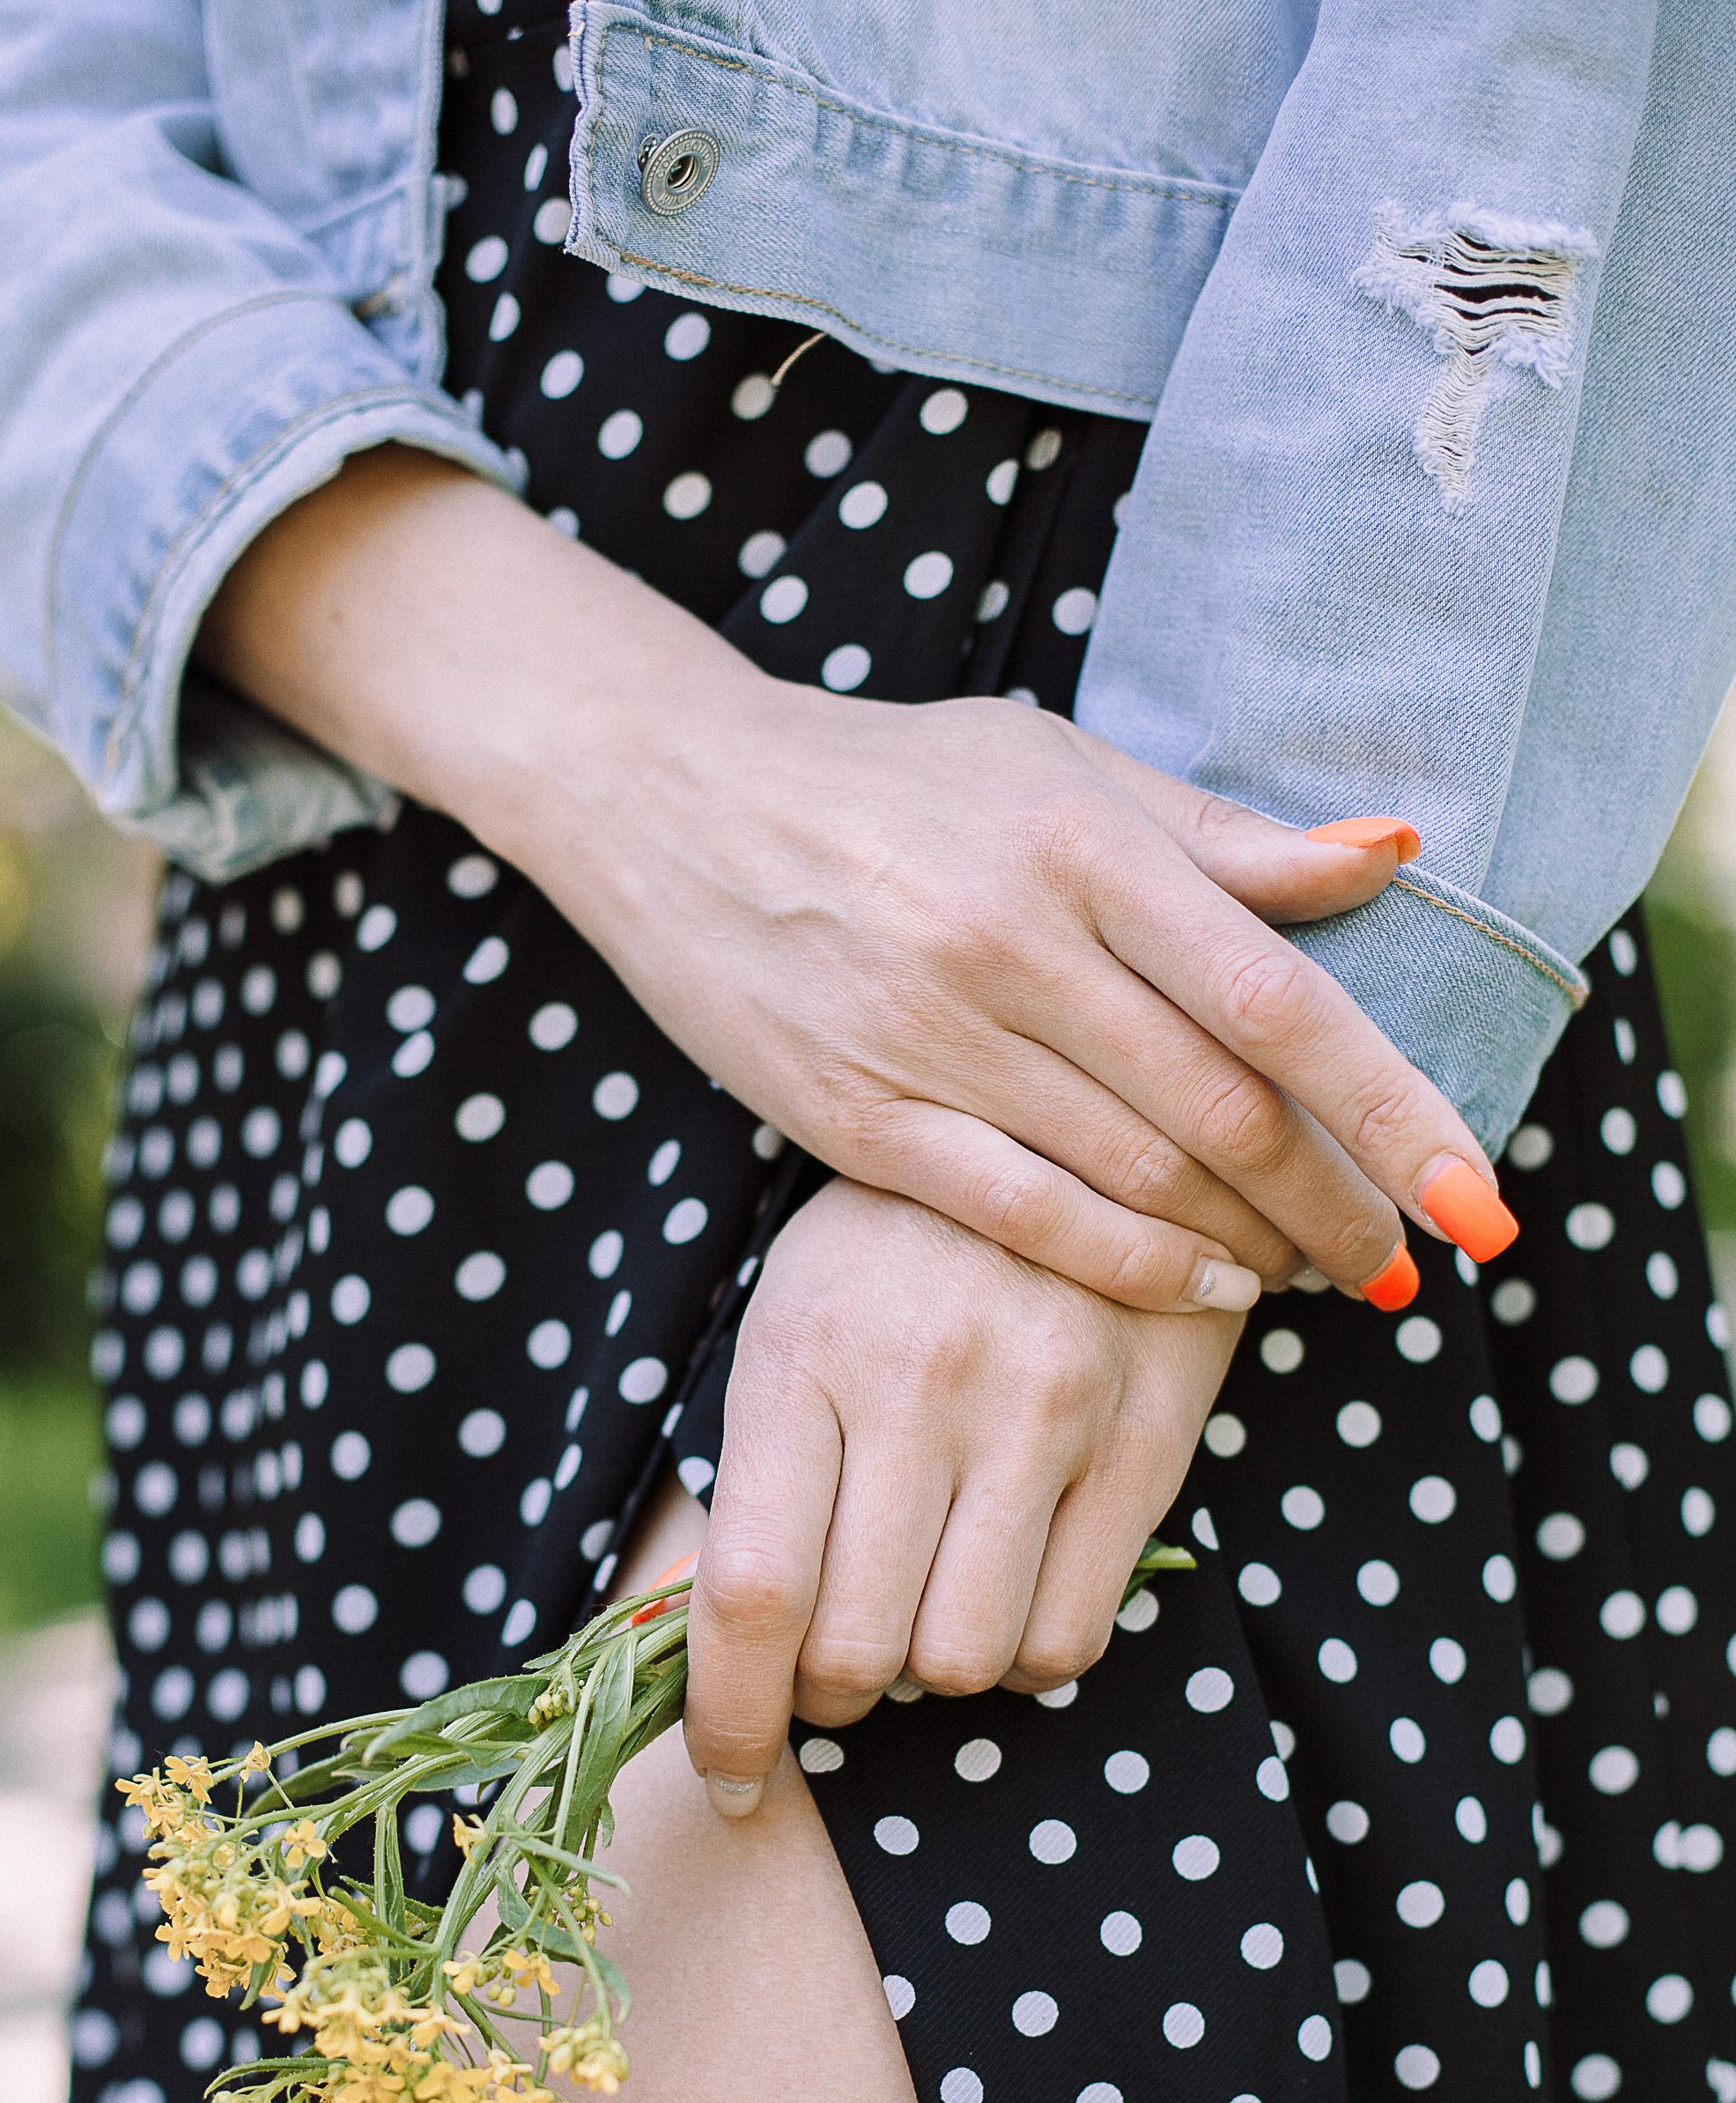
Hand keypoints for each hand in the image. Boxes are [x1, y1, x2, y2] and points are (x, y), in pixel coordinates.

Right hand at [204, 453, 1505, 1310]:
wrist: (673, 799)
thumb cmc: (892, 780)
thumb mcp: (1058, 765)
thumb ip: (1221, 836)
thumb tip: (1390, 859)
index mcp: (1083, 844)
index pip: (1283, 997)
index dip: (1396, 1109)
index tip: (1480, 1197)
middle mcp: (1013, 942)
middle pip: (1224, 1108)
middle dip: (1342, 1203)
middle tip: (1411, 1258)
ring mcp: (929, 1037)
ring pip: (1135, 1172)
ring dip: (1251, 1240)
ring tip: (1322, 1270)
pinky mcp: (855, 1117)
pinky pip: (1023, 1216)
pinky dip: (1129, 1264)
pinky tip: (1202, 1286)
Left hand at [678, 1180, 1241, 1811]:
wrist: (1087, 1134)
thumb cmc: (900, 1252)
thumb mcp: (793, 1326)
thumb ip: (754, 1483)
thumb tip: (702, 1661)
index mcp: (803, 1352)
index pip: (750, 1592)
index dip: (728, 1716)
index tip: (727, 1774)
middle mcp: (923, 1383)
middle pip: (856, 1649)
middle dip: (829, 1693)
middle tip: (834, 1657)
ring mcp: (1043, 1412)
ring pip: (963, 1660)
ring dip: (927, 1674)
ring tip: (923, 1605)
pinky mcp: (1142, 1442)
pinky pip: (1068, 1638)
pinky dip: (1021, 1657)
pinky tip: (1004, 1591)